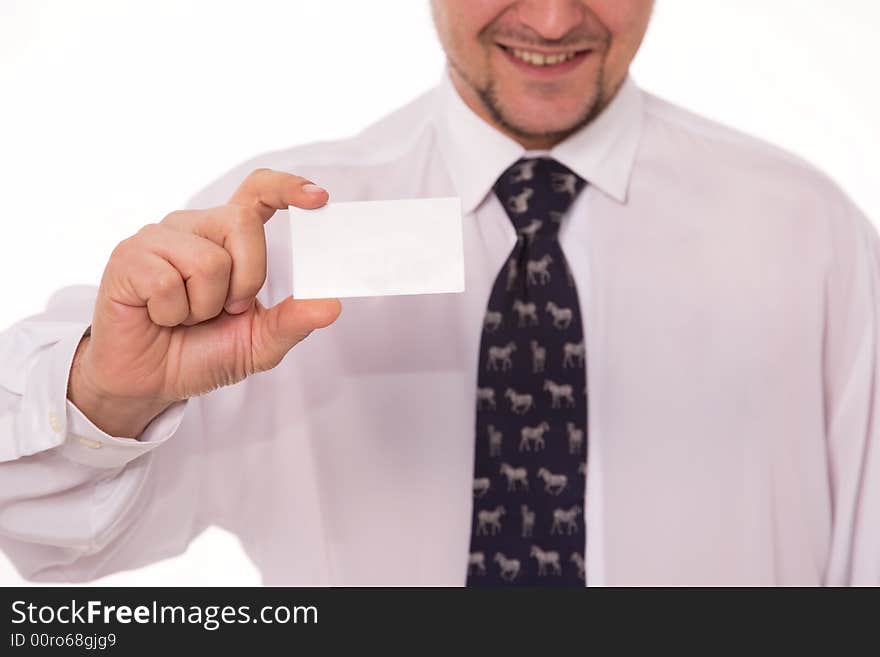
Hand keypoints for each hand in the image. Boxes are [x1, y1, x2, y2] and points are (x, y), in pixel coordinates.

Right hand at [68, 169, 340, 437]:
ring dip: (204, 306)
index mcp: (228, 237)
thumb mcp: (258, 343)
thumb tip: (331, 306)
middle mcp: (195, 226)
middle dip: (245, 279)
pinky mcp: (128, 258)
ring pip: (208, 260)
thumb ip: (293, 322)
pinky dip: (171, 313)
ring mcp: (158, 238)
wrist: (148, 381)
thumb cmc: (200, 352)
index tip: (320, 199)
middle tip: (223, 309)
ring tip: (185, 316)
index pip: (259, 192)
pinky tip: (158, 316)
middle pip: (243, 222)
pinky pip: (168, 282)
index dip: (288, 188)